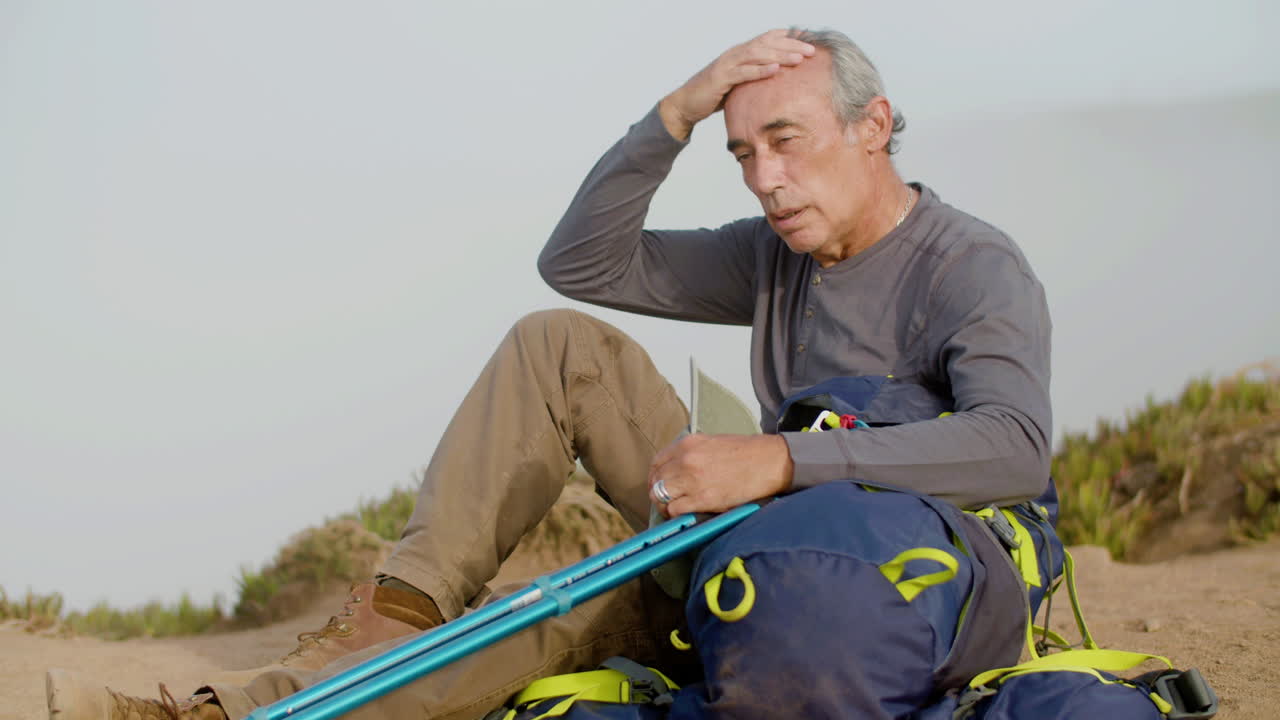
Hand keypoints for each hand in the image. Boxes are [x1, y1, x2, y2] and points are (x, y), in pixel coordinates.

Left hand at [648, 433, 793, 516]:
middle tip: (667, 501)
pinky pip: (675, 510)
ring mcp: (693, 479)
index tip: (661, 485)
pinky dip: (676, 515)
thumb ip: (692, 453)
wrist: (770, 461)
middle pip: (655, 481)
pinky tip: (685, 515)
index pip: (657, 463)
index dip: (656, 477)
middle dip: (658, 493)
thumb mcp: (713, 442)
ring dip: (664, 506)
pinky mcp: (703, 499)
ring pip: (660, 496)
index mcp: (688, 443)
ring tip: (674, 510)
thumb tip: (679, 469)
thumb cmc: (748, 453)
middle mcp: (686, 459)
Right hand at [658, 29, 815, 140]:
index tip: (808, 40)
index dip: (787, 38)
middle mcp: (735, 54)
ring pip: (758, 54)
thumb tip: (773, 81)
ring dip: (780, 55)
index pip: (767, 39)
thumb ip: (752, 77)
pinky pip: (743, 72)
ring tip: (800, 58)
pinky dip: (760, 70)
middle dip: (790, 46)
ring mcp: (727, 64)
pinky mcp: (721, 78)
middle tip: (812, 50)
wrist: (686, 104)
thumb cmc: (712, 95)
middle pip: (767, 44)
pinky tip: (775, 69)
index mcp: (740, 53)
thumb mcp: (737, 83)